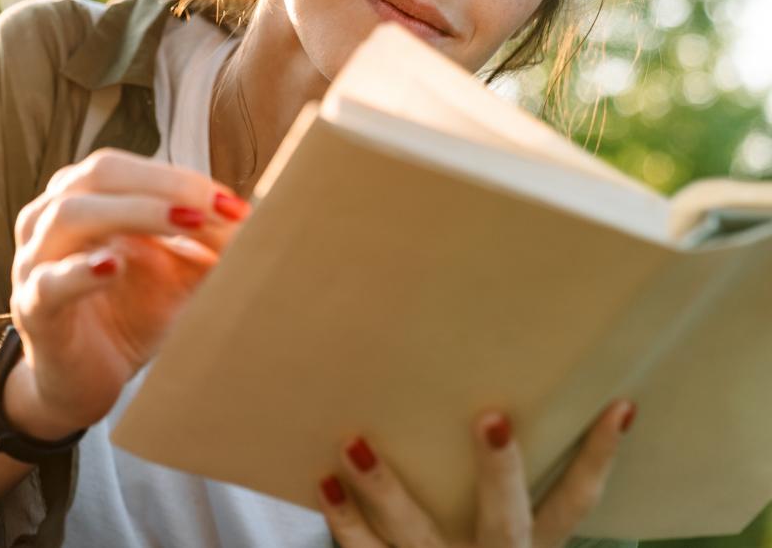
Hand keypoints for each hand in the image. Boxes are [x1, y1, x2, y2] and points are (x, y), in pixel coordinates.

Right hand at [3, 148, 250, 439]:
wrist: (83, 382)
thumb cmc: (127, 316)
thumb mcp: (177, 277)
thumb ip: (210, 249)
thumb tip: (260, 224)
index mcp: (84, 198)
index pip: (128, 168)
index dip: (181, 178)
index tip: (233, 204)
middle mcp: (50, 218)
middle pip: (100, 175)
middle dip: (164, 185)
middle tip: (215, 207)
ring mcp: (34, 262)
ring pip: (71, 215)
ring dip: (134, 213)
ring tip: (186, 222)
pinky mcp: (32, 309)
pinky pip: (49, 282)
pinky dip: (81, 270)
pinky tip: (112, 266)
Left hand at [317, 399, 637, 547]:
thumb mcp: (506, 538)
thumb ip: (510, 502)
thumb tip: (520, 417)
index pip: (577, 503)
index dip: (599, 458)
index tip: (618, 407)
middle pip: (504, 520)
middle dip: (500, 473)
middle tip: (491, 419)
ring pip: (413, 535)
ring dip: (386, 489)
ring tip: (355, 442)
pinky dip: (344, 523)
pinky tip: (323, 485)